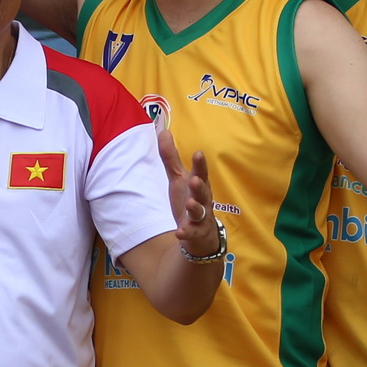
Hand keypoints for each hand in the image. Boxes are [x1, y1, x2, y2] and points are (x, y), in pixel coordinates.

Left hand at [158, 128, 220, 258]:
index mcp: (199, 186)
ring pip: (200, 212)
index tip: (199, 153)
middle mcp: (203, 201)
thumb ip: (171, 158)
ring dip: (195, 208)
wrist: (200, 236)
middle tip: (195, 179)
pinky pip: (192, 234)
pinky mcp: (197, 234)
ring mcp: (201, 218)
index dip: (201, 164)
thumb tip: (163, 131)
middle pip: (204, 192)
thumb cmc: (190, 201)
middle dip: (200, 185)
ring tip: (190, 203)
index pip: (201, 173)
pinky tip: (180, 232)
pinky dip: (186, 233)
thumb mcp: (178, 179)